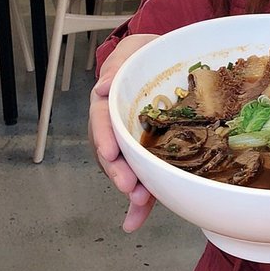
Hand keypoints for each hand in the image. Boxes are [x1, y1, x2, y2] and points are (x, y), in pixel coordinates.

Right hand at [88, 33, 158, 231]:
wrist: (166, 58)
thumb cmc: (146, 53)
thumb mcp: (134, 50)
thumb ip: (118, 64)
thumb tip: (103, 86)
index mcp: (111, 101)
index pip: (103, 119)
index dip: (105, 137)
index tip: (110, 153)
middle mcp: (117, 124)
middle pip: (112, 151)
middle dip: (119, 171)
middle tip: (130, 187)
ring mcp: (133, 140)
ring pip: (127, 168)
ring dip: (132, 188)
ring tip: (140, 203)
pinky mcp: (150, 151)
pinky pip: (145, 176)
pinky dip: (142, 200)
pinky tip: (136, 220)